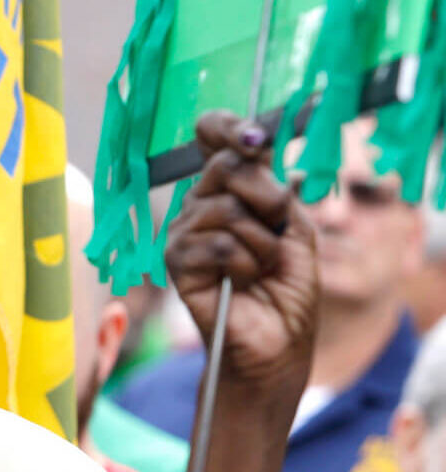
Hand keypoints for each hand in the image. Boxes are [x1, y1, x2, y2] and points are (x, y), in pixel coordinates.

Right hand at [165, 111, 317, 407]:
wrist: (277, 344)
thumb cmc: (286, 290)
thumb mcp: (294, 228)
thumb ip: (274, 189)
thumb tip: (252, 148)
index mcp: (229, 191)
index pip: (214, 140)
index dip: (228, 127)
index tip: (255, 137)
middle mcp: (201, 206)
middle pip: (225, 167)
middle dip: (265, 196)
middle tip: (277, 227)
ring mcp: (184, 234)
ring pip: (223, 209)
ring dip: (260, 242)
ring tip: (261, 268)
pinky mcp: (177, 264)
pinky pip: (215, 244)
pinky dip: (243, 263)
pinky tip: (242, 281)